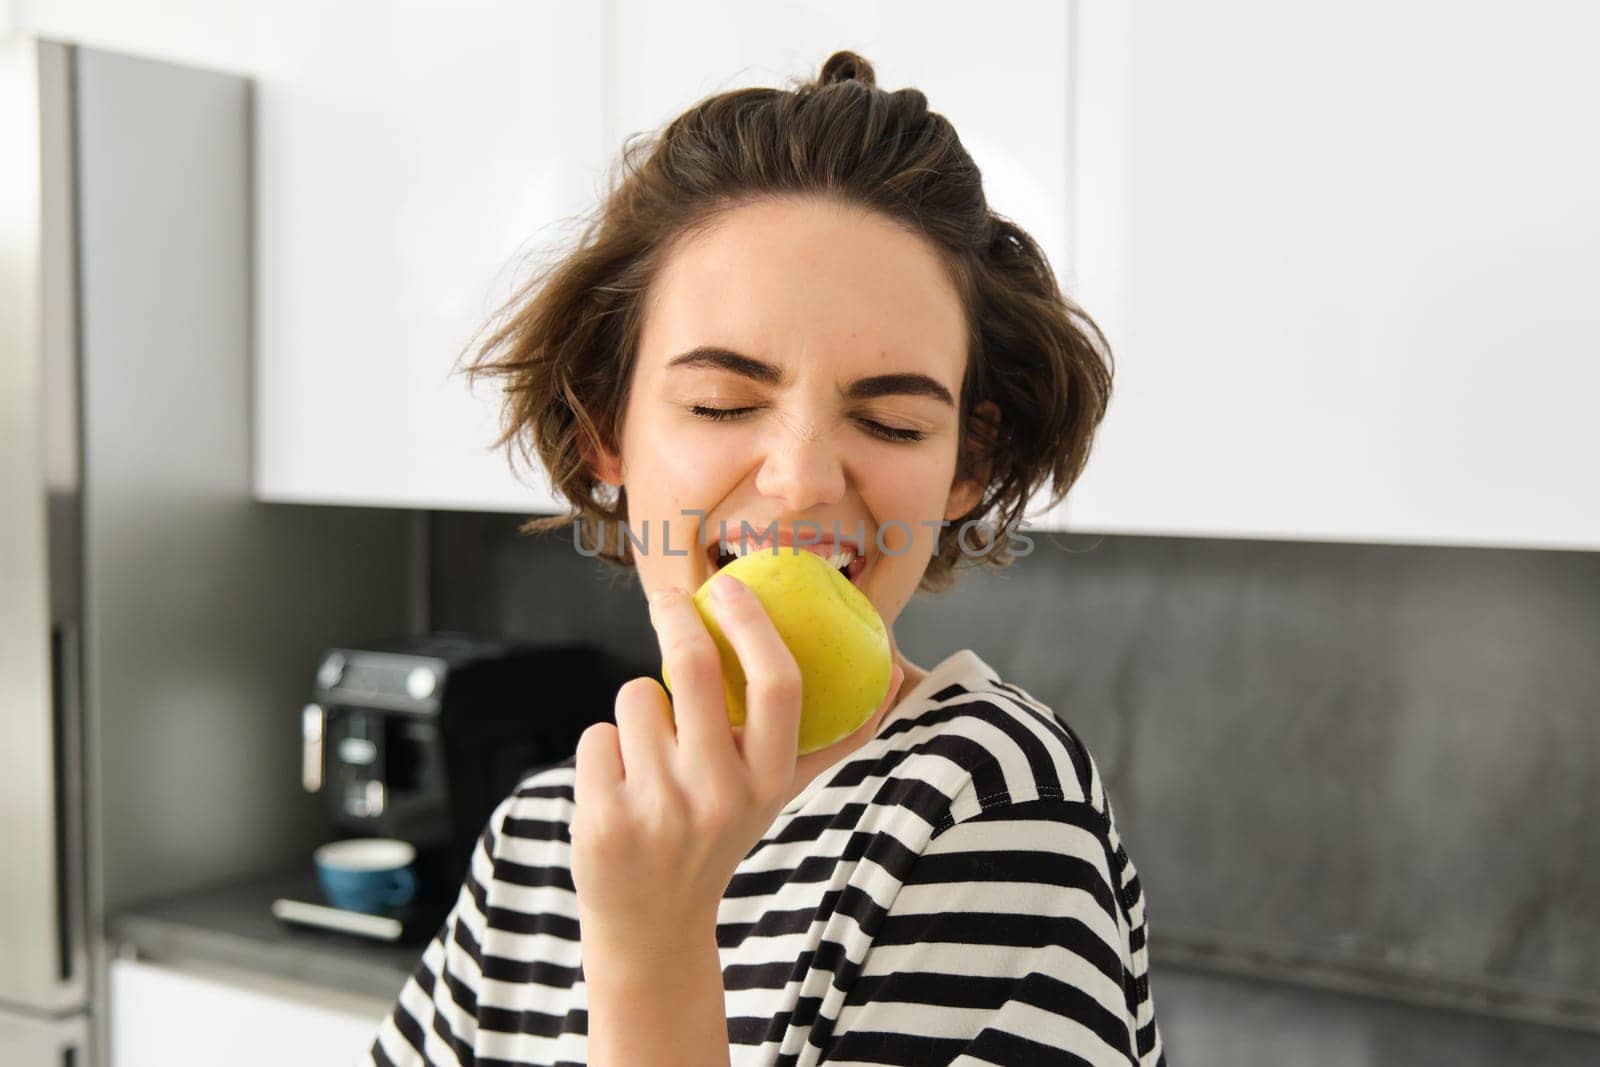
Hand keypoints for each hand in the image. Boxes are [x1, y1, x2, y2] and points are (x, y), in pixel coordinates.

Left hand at [569, 575, 897, 960]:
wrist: (654, 924)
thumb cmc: (717, 835)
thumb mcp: (776, 795)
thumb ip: (830, 742)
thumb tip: (893, 680)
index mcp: (769, 782)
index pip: (778, 685)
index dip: (753, 624)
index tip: (731, 586)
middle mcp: (719, 795)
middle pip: (693, 666)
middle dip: (676, 617)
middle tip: (669, 599)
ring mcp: (658, 808)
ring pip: (637, 695)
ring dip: (640, 707)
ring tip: (651, 755)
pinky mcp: (604, 819)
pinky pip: (598, 734)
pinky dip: (605, 748)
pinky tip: (620, 788)